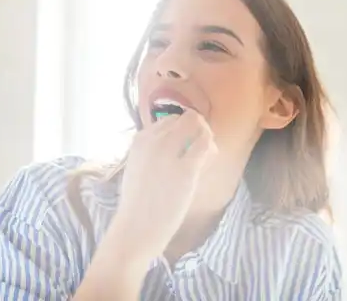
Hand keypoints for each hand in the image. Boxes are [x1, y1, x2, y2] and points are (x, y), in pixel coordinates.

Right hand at [112, 110, 217, 260]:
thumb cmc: (138, 204)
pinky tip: (207, 163)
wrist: (135, 228)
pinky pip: (206, 145)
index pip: (170, 119)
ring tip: (205, 157)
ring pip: (198, 126)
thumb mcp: (138, 166)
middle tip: (199, 150)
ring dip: (207, 138)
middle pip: (186, 119)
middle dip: (198, 130)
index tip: (186, 145)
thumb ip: (153, 151)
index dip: (183, 130)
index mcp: (140, 139)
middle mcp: (154, 139)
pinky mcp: (186, 169)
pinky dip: (211, 150)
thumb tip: (179, 144)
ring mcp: (169, 152)